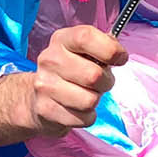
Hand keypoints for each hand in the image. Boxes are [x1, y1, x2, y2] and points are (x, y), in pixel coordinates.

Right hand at [0, 25, 127, 146]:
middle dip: (106, 82)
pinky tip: (76, 108)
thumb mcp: (85, 51)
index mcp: (62, 40)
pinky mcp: (46, 110)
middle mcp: (49, 60)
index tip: (120, 59)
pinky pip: (84, 119)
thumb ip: (104, 46)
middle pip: (94, 75)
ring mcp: (45, 86)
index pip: (86, 37)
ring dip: (96, 100)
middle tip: (100, 82)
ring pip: (90, 100)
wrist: (37, 98)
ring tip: (86, 94)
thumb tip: (119, 54)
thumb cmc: (71, 71)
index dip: (110, 50)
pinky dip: (87, 117)